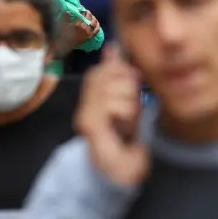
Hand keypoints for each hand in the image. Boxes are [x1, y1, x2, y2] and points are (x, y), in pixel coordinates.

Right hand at [67, 11, 99, 47]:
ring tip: (90, 15)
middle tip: (86, 11)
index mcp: (78, 24)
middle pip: (89, 18)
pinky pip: (97, 30)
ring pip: (94, 22)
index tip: (81, 7)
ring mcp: (89, 32)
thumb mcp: (65, 25)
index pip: (82, 15)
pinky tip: (96, 22)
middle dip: (88, 13)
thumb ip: (67, 17)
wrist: (66, 44)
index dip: (82, 10)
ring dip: (93, 18)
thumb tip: (68, 11)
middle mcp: (85, 28)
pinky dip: (97, 25)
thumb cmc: (64, 34)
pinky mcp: (90, 36)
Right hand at [75, 45, 148, 185]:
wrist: (119, 171)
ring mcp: (84, 115)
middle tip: (131, 109)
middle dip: (129, 88)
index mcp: (93, 94)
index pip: (102, 68)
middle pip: (109, 74)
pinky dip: (126, 115)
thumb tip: (112, 47)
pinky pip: (113, 106)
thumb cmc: (125, 134)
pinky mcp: (89, 125)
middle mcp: (85, 104)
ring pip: (115, 89)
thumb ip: (119, 74)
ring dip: (130, 105)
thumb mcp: (127, 99)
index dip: (120, 72)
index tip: (133, 86)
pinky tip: (124, 128)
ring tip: (128, 121)